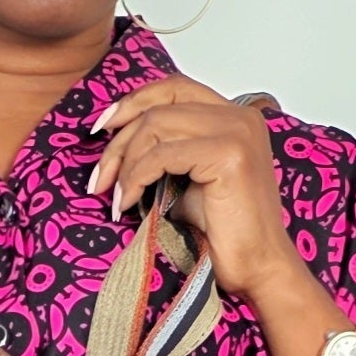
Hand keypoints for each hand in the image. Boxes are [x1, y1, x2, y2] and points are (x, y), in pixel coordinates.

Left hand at [88, 77, 304, 300]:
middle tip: (99, 180)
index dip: (132, 103)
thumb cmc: (222, 232)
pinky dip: (135, 178)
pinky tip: (128, 203)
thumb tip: (115, 137)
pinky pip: (161, 155)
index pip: (173, 88)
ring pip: (155, 126)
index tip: (101, 128)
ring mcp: (237, 131)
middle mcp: (240, 116)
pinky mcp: (229, 154)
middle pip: (158, 107)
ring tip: (115, 197)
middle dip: (119, 143)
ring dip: (124, 163)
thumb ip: (164, 150)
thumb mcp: (186, 178)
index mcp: (234, 116)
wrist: (256, 268)